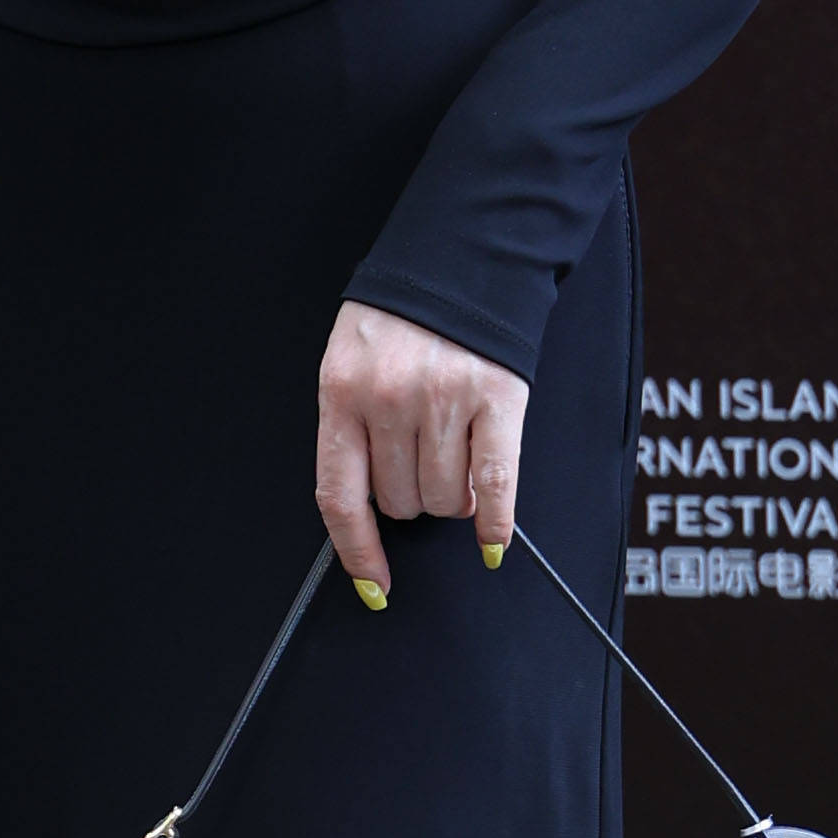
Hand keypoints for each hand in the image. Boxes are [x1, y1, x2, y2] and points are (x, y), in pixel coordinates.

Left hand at [315, 304, 527, 606]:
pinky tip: (493, 540)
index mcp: (342, 391)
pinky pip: (496, 482)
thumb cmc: (400, 316)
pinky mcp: (498, 397)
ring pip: (445, 498)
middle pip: (401, 501)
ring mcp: (445, 398)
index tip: (373, 583)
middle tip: (425, 468)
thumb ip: (355, 426)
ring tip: (456, 464)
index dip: (357, 550)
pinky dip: (495, 521)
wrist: (460, 253)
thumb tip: (377, 507)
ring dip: (452, 500)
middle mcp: (390, 398)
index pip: (339, 495)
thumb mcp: (351, 361)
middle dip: (413, 499)